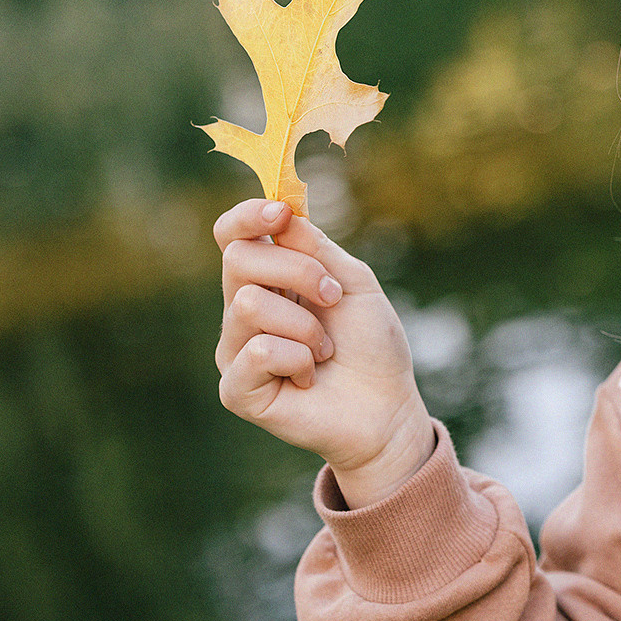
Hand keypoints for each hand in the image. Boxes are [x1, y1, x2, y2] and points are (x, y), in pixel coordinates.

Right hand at [214, 199, 435, 507]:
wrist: (387, 406)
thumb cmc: (371, 345)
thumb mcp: (353, 284)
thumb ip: (315, 249)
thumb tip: (280, 214)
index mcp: (269, 280)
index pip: (233, 236)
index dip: (248, 216)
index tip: (280, 213)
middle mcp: (242, 311)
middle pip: (238, 259)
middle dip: (299, 271)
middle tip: (333, 298)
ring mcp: (234, 350)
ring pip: (248, 304)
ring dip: (306, 324)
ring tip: (324, 350)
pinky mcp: (236, 389)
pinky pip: (255, 351)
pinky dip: (296, 358)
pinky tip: (307, 379)